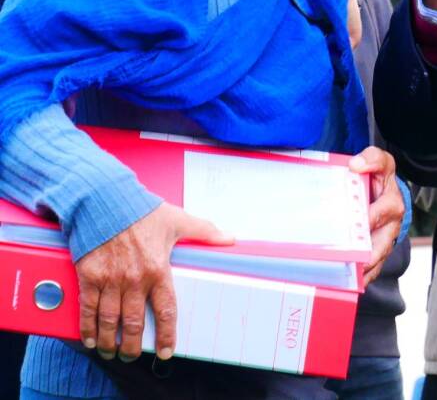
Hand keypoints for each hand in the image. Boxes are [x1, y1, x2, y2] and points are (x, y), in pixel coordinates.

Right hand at [75, 202, 232, 361]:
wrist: (105, 200)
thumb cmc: (142, 210)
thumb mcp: (178, 219)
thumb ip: (204, 231)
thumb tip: (230, 238)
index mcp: (158, 268)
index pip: (166, 309)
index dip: (166, 334)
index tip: (165, 351)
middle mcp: (134, 279)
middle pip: (134, 323)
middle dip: (133, 345)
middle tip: (132, 355)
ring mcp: (110, 279)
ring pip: (110, 320)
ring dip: (110, 341)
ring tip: (112, 352)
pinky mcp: (89, 276)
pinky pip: (88, 309)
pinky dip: (88, 328)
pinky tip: (91, 339)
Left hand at [349, 147, 403, 284]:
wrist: (383, 192)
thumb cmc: (379, 177)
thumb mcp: (380, 161)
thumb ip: (371, 159)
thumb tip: (356, 165)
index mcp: (392, 203)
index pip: (382, 212)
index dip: (369, 218)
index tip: (357, 224)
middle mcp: (391, 226)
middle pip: (380, 245)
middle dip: (365, 255)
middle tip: (347, 261)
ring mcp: (384, 242)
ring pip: (375, 261)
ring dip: (361, 271)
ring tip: (345, 279)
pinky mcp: (377, 253)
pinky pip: (371, 270)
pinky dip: (360, 278)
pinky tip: (346, 283)